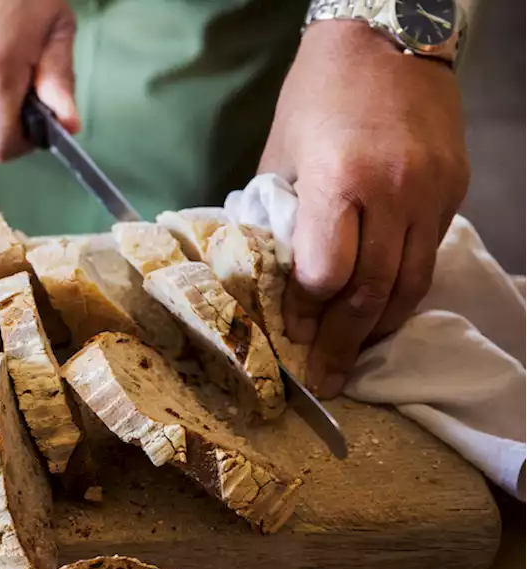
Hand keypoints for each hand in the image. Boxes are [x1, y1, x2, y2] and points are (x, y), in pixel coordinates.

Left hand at [259, 21, 469, 396]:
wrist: (389, 37)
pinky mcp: (454, 192)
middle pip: (371, 291)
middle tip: (324, 382)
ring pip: (409, 284)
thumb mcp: (281, 154)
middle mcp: (394, 191)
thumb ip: (277, 217)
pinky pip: (426, 258)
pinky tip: (378, 312)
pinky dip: (401, 292)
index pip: (326, 273)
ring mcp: (432, 193)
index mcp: (341, 180)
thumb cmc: (319, 94)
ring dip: (377, 329)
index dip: (306, 313)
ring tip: (351, 360)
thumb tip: (263, 277)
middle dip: (342, 343)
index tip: (290, 336)